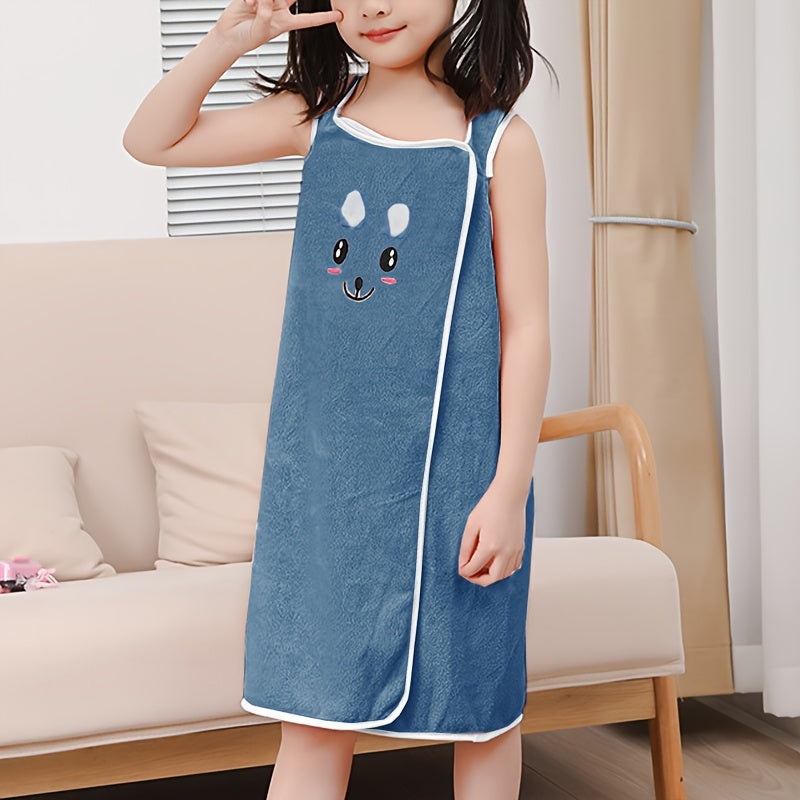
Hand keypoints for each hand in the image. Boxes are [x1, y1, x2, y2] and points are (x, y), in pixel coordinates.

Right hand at [213, 0, 342, 54]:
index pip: (308, 19)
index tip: (339, 16)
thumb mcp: (263, 30)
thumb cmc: (247, 38)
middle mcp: (279, 9)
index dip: (323, 18)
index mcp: (286, 22)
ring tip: (254, 7)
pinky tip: (247, 4)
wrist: (229, 35)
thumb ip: (267, 13)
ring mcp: (267, 0)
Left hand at [457, 482, 525, 586]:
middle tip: (471, 573)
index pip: (474, 568)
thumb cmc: (490, 506)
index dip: (465, 571)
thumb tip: (463, 563)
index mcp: (490, 546)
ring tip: (481, 567)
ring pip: (504, 575)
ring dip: (492, 576)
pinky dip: (504, 569)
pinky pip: (514, 567)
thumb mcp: (471, 525)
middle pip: (492, 578)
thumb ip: (465, 547)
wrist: (509, 496)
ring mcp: (515, 550)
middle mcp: (505, 552)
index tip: (461, 569)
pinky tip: (495, 562)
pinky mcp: (521, 547)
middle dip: (479, 579)